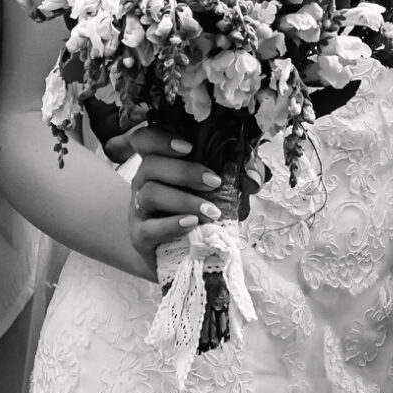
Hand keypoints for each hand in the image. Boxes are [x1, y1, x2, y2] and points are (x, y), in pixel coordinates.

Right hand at [102, 123, 227, 278]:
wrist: (177, 254)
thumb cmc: (196, 213)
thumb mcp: (212, 191)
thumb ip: (233, 177)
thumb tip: (255, 176)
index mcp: (158, 164)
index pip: (144, 140)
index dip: (160, 138)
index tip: (189, 146)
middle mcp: (142, 182)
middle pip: (151, 165)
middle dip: (185, 171)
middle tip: (214, 182)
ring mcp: (137, 209)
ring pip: (150, 194)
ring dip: (184, 200)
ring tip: (211, 211)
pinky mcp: (139, 236)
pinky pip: (149, 228)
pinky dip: (172, 224)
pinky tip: (192, 223)